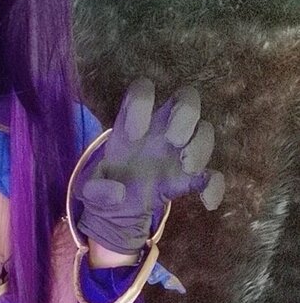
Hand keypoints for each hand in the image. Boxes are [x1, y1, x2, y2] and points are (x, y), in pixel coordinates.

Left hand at [74, 79, 224, 255]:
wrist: (118, 211)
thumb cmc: (104, 186)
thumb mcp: (88, 191)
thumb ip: (95, 190)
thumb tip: (118, 193)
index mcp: (131, 124)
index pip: (143, 91)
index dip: (141, 104)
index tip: (133, 135)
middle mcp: (160, 131)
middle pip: (187, 99)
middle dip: (186, 114)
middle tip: (173, 140)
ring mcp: (178, 152)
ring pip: (205, 131)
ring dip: (201, 147)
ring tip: (187, 167)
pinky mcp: (190, 178)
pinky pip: (213, 176)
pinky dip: (214, 187)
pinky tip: (207, 202)